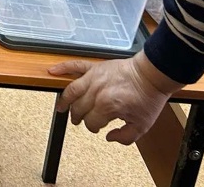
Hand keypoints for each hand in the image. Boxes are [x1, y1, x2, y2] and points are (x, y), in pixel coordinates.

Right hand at [50, 54, 178, 143]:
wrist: (151, 76)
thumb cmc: (147, 98)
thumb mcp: (142, 126)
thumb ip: (125, 137)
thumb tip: (109, 137)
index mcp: (107, 106)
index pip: (91, 122)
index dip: (93, 128)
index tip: (97, 129)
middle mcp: (96, 92)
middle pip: (79, 108)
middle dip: (78, 117)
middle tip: (78, 121)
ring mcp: (93, 78)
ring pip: (71, 90)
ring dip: (65, 100)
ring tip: (61, 107)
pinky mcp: (95, 67)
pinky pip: (74, 66)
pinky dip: (62, 68)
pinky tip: (52, 71)